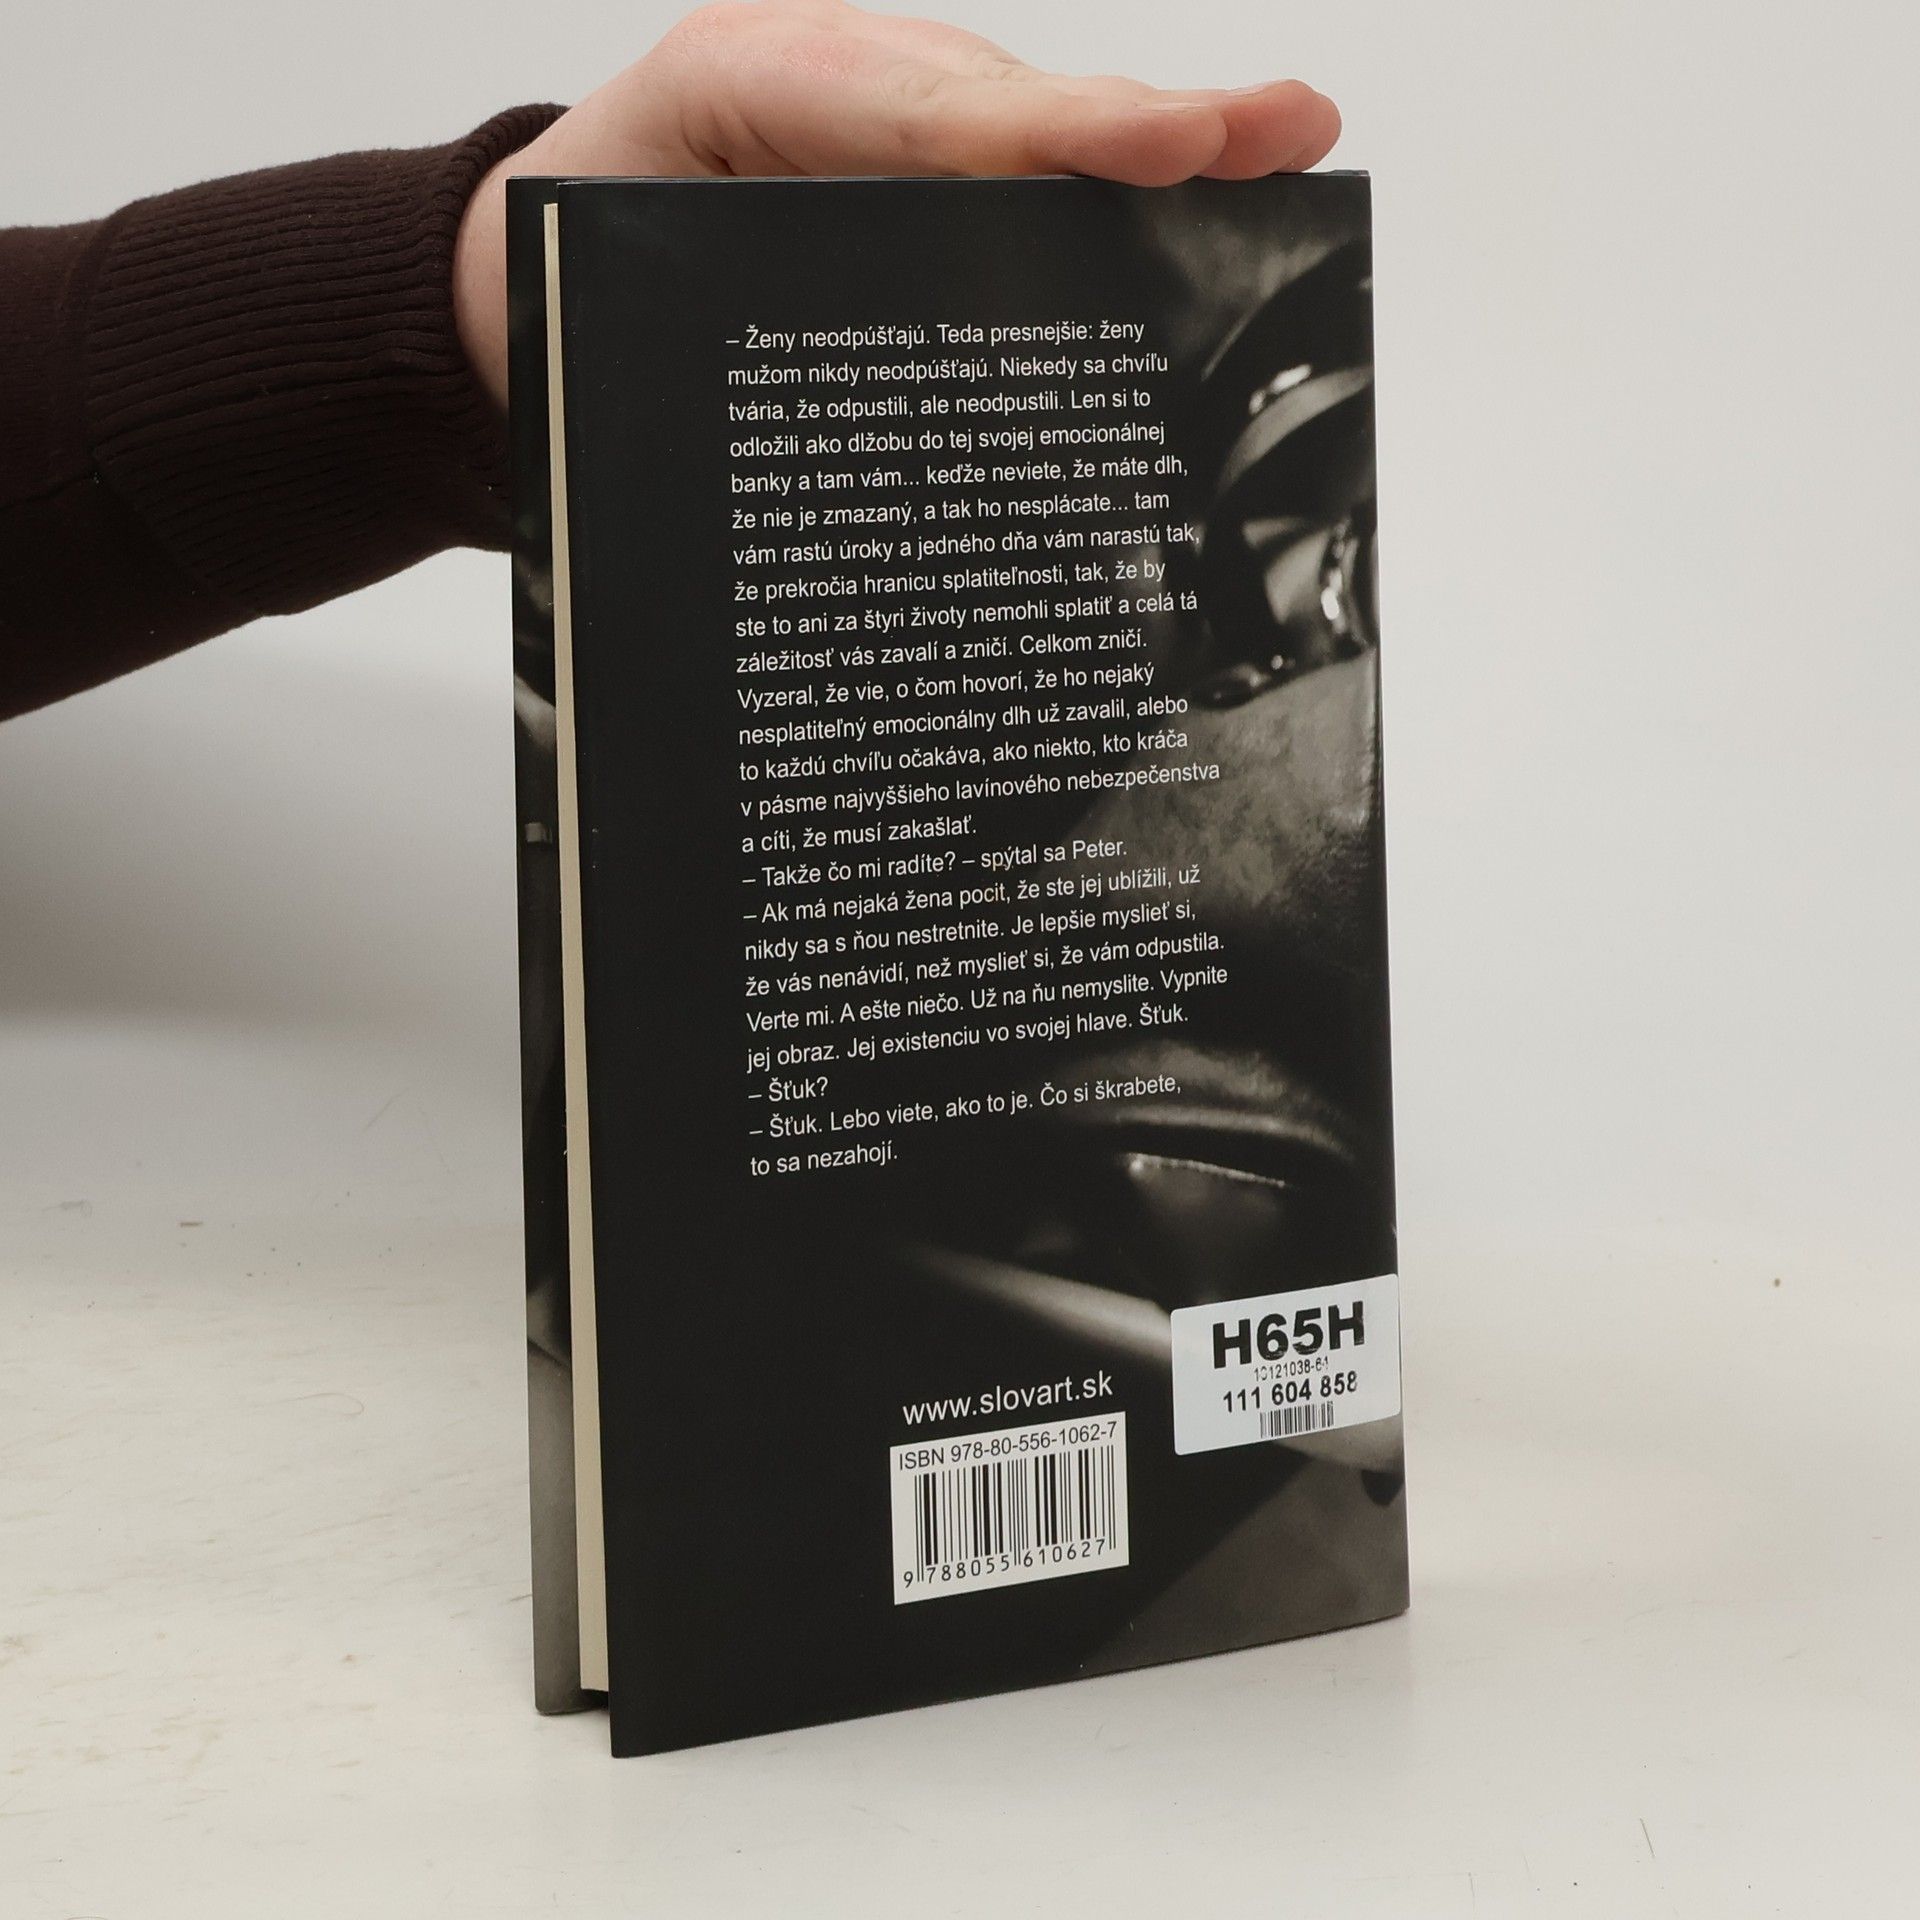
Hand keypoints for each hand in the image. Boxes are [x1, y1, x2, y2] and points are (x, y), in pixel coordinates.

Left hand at [452, 0, 1340, 406]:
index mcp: (760, 86)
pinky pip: (1008, 193)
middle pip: (1012, 112)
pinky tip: (1199, 214)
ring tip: (1280, 150)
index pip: (926, 111)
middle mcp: (847, 100)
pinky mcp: (904, 199)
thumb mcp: (606, 248)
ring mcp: (886, 144)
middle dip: (1147, 125)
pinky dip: (1103, 211)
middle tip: (1282, 127)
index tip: (1166, 142)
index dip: (1052, 132)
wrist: (522, 266)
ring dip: (1155, 161)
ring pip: (1028, 147)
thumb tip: (833, 403)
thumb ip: (709, 274)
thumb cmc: (578, 244)